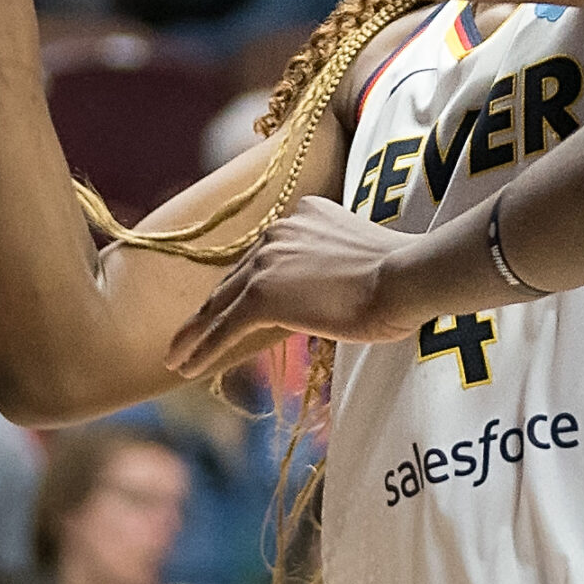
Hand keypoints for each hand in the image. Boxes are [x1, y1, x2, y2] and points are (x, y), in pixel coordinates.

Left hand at [165, 195, 429, 379]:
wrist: (405, 276)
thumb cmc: (403, 274)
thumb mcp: (364, 259)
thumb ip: (337, 268)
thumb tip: (338, 293)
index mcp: (304, 214)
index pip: (265, 257)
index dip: (244, 286)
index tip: (231, 306)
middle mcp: (278, 231)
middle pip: (235, 277)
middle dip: (211, 309)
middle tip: (189, 334)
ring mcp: (267, 261)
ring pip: (221, 304)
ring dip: (196, 333)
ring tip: (178, 357)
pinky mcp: (262, 296)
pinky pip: (224, 328)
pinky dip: (202, 349)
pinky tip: (187, 368)